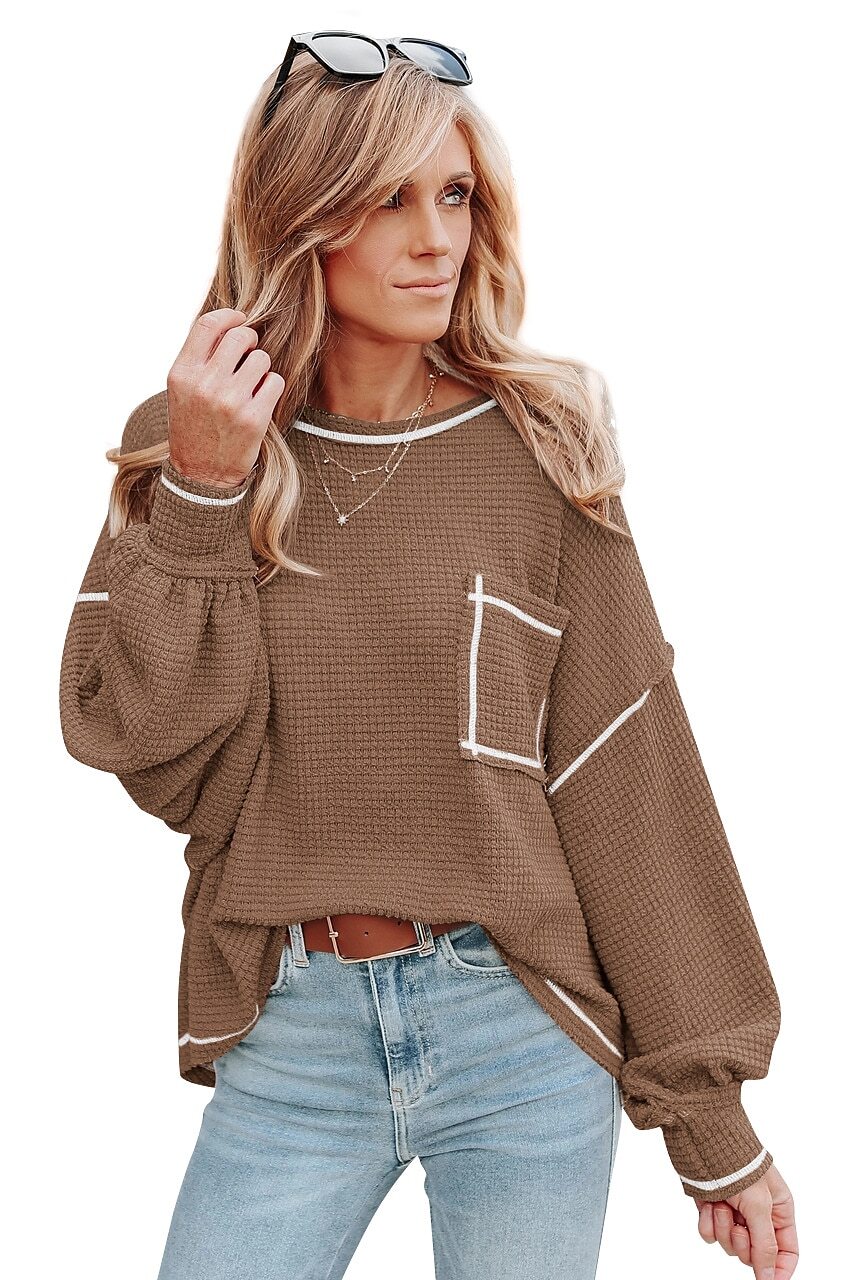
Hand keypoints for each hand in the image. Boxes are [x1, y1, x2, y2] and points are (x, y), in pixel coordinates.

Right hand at [166, 307, 284, 486]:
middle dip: (250, 341)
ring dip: (261, 368)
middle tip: (248, 356)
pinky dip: (271, 387)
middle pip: (241, 336)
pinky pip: (275, 381)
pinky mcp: (254, 418)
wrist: (201, 474)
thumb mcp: (183, 390)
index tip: (241, 318)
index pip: (208, 325)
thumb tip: (232, 323)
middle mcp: (205, 384)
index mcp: (182, 374)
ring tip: (250, 385)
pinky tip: (259, 400)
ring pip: (261, 358)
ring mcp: (230, 401)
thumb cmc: (194, 426)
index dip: (230, 316)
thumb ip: (200, 358)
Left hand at [695, 1163, 797, 1278]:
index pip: (786, 1252)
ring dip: (723, 1228)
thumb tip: (769, 1278)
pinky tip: (708, 1204)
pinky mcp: (712, 1209)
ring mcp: (734, 1213)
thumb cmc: (739, 1164)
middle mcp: (758, 1215)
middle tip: (739, 1225)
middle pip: (755, 1254)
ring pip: (730, 1245)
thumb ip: (765, 1245)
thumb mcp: (759, 1206)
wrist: (704, 1142)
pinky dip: (707, 1222)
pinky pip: (710, 1234)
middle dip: (743, 1243)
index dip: (779, 1269)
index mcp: (779, 1211)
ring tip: (722, 1205)